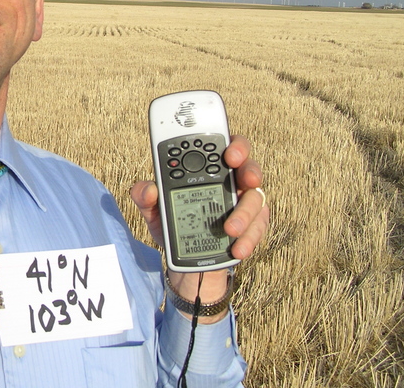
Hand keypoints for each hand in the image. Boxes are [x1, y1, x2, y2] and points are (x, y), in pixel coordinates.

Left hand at [130, 135, 268, 319]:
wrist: (186, 258)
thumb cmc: (174, 223)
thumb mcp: (154, 210)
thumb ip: (145, 197)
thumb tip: (148, 189)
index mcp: (208, 169)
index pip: (223, 147)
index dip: (230, 144)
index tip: (227, 153)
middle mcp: (231, 181)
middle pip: (249, 166)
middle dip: (249, 169)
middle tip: (243, 178)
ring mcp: (245, 203)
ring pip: (255, 199)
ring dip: (245, 213)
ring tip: (230, 229)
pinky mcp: (253, 226)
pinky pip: (257, 228)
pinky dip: (249, 238)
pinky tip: (237, 248)